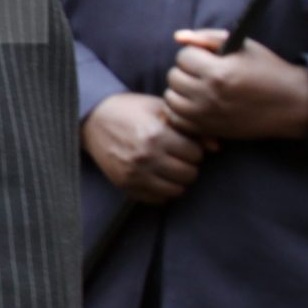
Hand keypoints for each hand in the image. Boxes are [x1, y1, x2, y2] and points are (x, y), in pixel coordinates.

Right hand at [81, 92, 207, 203]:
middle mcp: (145, 156)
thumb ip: (189, 126)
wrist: (90, 118)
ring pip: (175, 190)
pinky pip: (156, 199)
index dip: (193, 148)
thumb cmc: (129, 109)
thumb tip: (217, 148)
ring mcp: (133, 173)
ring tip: (169, 168)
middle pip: (188, 174)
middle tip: (179, 157)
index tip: (184, 143)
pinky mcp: (123, 183)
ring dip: (177, 180)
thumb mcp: (159, 108)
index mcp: (156, 135)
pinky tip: (156, 177)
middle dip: (188, 165)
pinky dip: (161, 191)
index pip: (195, 154)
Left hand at [163, 29, 307, 142]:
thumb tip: (177, 37)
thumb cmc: (268, 70)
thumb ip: (208, 37)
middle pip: (174, 77)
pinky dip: (181, 110)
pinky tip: (196, 103)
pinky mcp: (209, 130)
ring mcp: (207, 116)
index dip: (196, 53)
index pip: (184, 56)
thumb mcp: (242, 46)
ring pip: (171, 99)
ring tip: (199, 86)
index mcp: (218, 72)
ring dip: (181, 90)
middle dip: (187, 70)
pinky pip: (177, 119)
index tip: (210, 57)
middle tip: (205, 72)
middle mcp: (209, 96)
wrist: (292, 104)